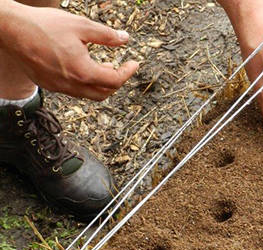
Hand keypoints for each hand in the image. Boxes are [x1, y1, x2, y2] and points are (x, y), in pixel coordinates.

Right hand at [0, 2, 138, 100]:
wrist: (11, 29)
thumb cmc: (45, 25)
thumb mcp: (82, 26)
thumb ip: (107, 36)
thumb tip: (125, 39)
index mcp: (82, 72)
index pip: (114, 81)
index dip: (127, 72)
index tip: (134, 64)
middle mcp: (70, 85)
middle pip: (103, 94)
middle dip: (116, 83)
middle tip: (121, 68)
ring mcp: (57, 87)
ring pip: (87, 95)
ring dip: (99, 84)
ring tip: (103, 67)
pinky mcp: (47, 85)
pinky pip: (72, 91)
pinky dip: (84, 84)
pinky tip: (83, 69)